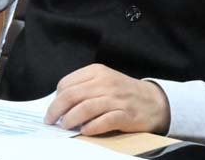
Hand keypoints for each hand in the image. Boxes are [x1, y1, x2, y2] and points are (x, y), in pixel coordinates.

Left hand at [44, 63, 169, 135]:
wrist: (154, 101)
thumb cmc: (123, 92)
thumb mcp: (104, 81)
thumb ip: (84, 87)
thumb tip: (59, 103)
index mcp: (97, 72)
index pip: (67, 83)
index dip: (56, 98)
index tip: (53, 109)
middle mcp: (105, 82)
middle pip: (72, 95)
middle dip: (56, 110)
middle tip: (50, 121)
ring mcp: (116, 99)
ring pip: (85, 108)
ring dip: (70, 120)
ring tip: (65, 127)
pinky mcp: (126, 115)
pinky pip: (104, 121)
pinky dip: (91, 127)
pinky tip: (84, 131)